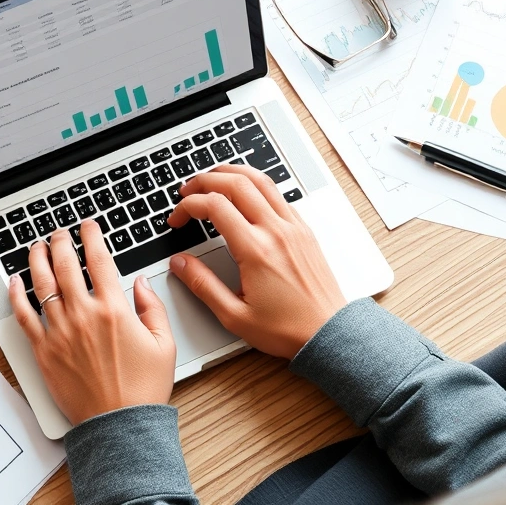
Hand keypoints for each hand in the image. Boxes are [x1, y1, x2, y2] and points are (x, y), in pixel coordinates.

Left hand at [8, 221, 176, 424]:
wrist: (119, 425)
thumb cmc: (143, 389)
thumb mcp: (164, 343)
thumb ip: (153, 307)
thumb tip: (142, 283)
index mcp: (114, 309)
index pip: (99, 259)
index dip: (92, 236)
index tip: (88, 226)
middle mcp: (84, 315)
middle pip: (65, 264)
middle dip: (61, 241)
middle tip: (61, 233)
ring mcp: (60, 332)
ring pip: (42, 283)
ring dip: (37, 258)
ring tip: (37, 245)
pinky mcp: (44, 350)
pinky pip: (23, 316)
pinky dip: (16, 295)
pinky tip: (14, 281)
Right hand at [167, 165, 346, 358]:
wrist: (328, 334)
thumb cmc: (286, 329)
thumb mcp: (234, 315)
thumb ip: (203, 285)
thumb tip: (180, 263)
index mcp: (256, 250)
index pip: (215, 206)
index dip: (188, 206)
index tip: (177, 218)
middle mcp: (276, 231)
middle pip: (236, 182)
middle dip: (205, 180)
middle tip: (187, 190)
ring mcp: (293, 227)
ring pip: (261, 180)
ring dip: (232, 172)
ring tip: (213, 178)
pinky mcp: (304, 231)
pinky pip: (278, 195)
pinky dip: (256, 185)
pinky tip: (246, 194)